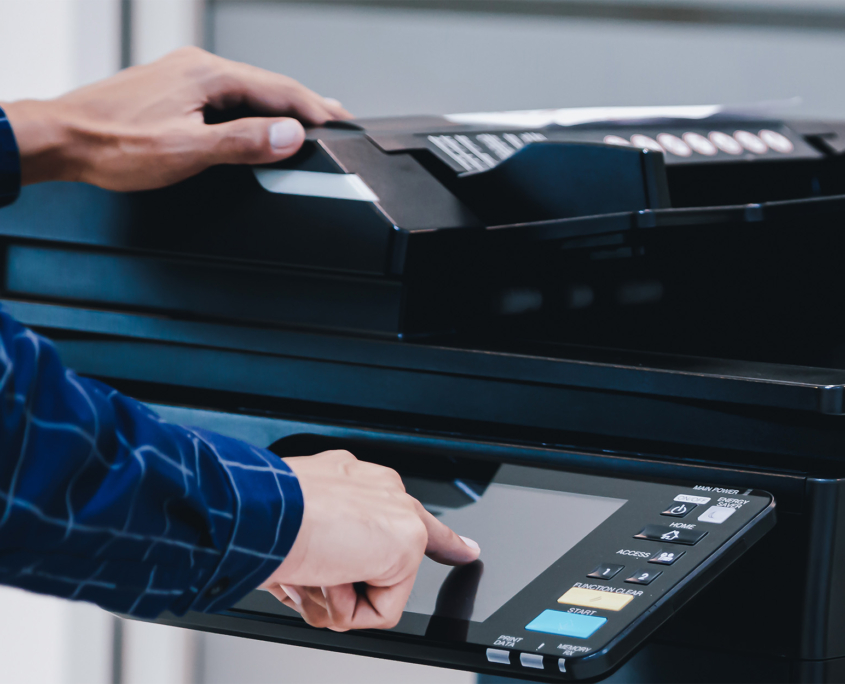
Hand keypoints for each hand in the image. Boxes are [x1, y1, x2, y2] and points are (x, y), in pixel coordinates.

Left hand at [0, 46, 350, 190]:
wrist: (63, 139)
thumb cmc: (114, 143)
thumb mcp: (188, 149)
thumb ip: (243, 142)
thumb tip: (290, 135)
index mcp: (206, 74)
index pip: (278, 88)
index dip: (314, 108)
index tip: (340, 124)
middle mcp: (197, 67)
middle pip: (267, 84)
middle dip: (305, 104)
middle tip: (336, 119)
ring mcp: (184, 76)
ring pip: (247, 90)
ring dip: (280, 107)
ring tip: (307, 121)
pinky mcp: (173, 90)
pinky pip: (227, 95)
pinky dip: (253, 109)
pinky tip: (258, 121)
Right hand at [261, 450, 480, 631]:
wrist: (262, 512)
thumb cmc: (262, 516)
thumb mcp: (289, 523)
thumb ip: (320, 541)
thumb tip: (317, 578)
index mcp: (352, 480)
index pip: (399, 512)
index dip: (438, 539)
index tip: (468, 550)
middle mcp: (380, 489)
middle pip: (393, 560)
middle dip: (344, 589)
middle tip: (310, 570)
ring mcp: (398, 512)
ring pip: (375, 589)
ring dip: (329, 597)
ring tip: (309, 565)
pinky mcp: (408, 541)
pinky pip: (380, 612)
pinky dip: (343, 610)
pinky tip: (326, 577)